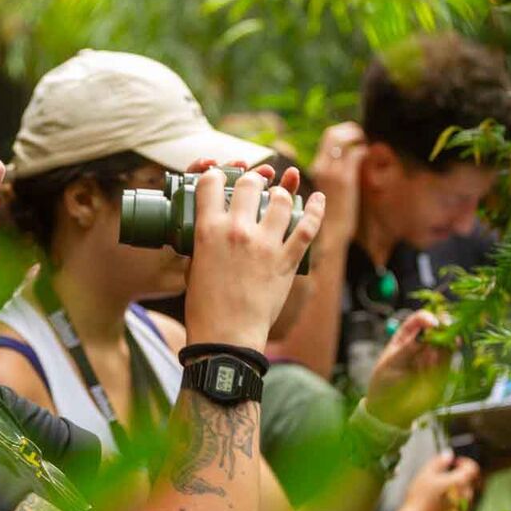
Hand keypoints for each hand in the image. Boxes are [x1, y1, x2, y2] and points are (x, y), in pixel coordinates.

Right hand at [182, 158, 324, 351]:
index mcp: (207, 230)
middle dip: (252, 180)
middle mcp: (236, 230)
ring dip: (280, 193)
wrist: (226, 336)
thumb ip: (202, 242)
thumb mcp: (192, 266)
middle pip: (250, 184)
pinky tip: (317, 199)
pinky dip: (315, 210)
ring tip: (278, 197)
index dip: (215, 174)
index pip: (211, 182)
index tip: (220, 178)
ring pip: (280, 199)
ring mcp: (265, 244)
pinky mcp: (287, 260)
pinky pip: (307, 227)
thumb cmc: (204, 306)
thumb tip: (210, 229)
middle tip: (254, 187)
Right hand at [309, 122, 366, 243]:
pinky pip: (355, 154)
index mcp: (315, 168)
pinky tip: (367, 157)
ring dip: (357, 138)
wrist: (328, 233)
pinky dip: (363, 151)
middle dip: (350, 130)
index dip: (342, 132)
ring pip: (344, 140)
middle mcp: (320, 166)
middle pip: (333, 134)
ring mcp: (332, 171)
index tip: (352, 136)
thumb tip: (342, 162)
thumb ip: (330, 173)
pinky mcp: (344, 178)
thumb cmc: (329, 215)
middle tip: (361, 136)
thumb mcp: (324, 189)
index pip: (326, 138)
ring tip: (365, 143)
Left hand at [366, 311, 450, 427]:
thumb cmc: (384, 383)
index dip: (427, 318)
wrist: (390, 409)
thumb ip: (406, 351)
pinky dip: (448, 359)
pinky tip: (438, 364)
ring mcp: (433, 357)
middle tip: (447, 330)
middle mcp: (422, 345)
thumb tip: (421, 337)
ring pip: (447, 343)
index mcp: (405, 338)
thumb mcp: (390, 365)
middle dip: (445, 326)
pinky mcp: (442, 372)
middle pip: (438, 328)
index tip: (433, 323)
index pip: (418, 320)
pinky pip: (449, 360)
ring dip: (448, 343)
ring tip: (440, 352)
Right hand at [400, 451, 479, 510]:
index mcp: (460, 481)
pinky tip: (441, 500)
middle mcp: (467, 494)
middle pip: (470, 480)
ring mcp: (465, 507)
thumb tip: (448, 454)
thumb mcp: (426, 473)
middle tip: (445, 474)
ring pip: (466, 492)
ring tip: (441, 488)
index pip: (473, 467)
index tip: (455, 461)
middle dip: (460, 474)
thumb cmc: (420, 497)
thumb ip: (439, 461)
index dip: (465, 461)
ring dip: (458, 487)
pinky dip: (455, 499)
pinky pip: (462, 504)